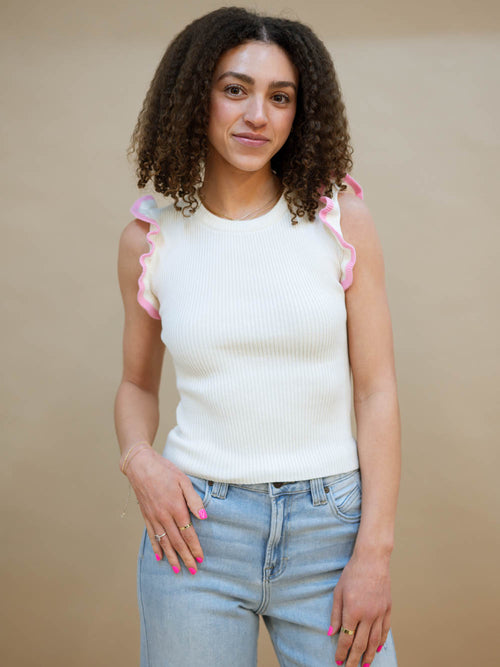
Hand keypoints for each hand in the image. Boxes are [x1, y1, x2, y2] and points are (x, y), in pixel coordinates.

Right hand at [125, 448, 206, 573]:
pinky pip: (152, 536)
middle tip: (193, 570)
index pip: (188, 533)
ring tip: (178, 570)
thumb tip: (204, 516)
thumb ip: (194, 500)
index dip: (194, 547)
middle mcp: (164, 516)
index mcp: (176, 507)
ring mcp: (153, 518)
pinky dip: (156, 548)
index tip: (200, 558)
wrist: (140, 466)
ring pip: (164, 542)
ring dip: (172, 558)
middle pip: (177, 542)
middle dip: (186, 557)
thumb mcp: (183, 480)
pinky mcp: (146, 516)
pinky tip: (159, 558)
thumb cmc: (165, 470)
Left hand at [328, 553, 391, 665]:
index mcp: (353, 610)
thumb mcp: (338, 592)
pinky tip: (377, 649)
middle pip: (361, 644)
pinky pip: (385, 630)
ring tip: (365, 665)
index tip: (338, 661)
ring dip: (369, 655)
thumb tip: (331, 633)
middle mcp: (368, 615)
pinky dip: (381, 642)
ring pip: (375, 641)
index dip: (342, 652)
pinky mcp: (388, 609)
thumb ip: (335, 614)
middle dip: (354, 659)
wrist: (372, 560)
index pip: (346, 638)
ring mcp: (380, 613)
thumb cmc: (352, 573)